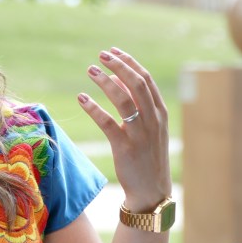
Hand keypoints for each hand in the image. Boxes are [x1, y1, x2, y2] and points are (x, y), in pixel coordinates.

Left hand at [77, 48, 171, 210]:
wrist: (151, 191)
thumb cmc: (146, 155)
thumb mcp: (147, 127)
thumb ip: (134, 101)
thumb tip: (113, 76)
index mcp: (160, 112)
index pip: (146, 79)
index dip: (129, 62)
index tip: (113, 51)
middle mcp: (153, 120)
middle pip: (137, 84)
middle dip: (119, 66)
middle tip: (100, 55)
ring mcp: (141, 134)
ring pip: (124, 100)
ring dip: (106, 82)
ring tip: (90, 71)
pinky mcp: (125, 148)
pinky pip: (108, 123)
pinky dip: (94, 108)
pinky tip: (82, 98)